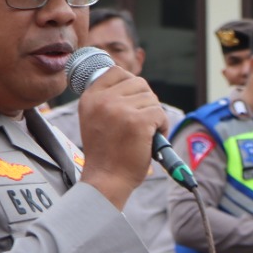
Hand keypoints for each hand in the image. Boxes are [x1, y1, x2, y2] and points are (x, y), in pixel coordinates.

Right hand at [77, 66, 168, 210]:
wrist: (106, 181)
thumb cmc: (105, 154)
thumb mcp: (94, 120)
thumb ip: (107, 101)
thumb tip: (132, 83)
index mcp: (90, 98)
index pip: (115, 71)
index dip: (131, 83)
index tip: (134, 101)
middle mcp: (103, 100)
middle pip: (138, 83)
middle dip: (146, 101)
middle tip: (144, 121)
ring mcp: (120, 109)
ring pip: (151, 98)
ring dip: (155, 115)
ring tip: (147, 133)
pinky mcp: (138, 121)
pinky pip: (160, 112)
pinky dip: (163, 126)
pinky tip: (154, 138)